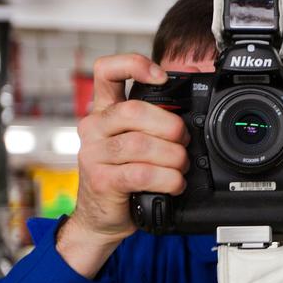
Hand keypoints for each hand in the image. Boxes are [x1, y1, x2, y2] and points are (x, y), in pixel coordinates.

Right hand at [58, 54, 188, 277]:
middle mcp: (93, 127)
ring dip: (172, 157)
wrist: (102, 218)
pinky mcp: (101, 180)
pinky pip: (141, 173)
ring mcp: (93, 154)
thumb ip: (154, 121)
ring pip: (141, 144)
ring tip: (180, 166)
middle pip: (134, 110)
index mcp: (103, 111)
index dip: (134, 65)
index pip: (106, 71)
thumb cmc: (124, 177)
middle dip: (169, 125)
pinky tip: (174, 183)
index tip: (162, 77)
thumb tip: (189, 103)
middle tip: (183, 140)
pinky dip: (166, 178)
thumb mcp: (137, 143)